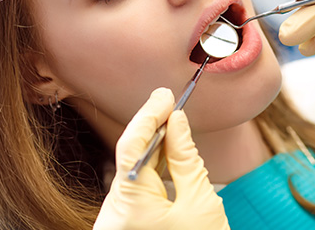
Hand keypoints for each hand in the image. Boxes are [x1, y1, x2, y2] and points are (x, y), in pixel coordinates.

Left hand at [94, 88, 229, 229]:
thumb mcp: (201, 202)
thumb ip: (186, 159)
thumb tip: (177, 122)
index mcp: (131, 206)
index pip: (131, 146)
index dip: (148, 116)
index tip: (165, 97)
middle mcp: (113, 214)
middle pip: (130, 158)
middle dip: (153, 130)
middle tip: (172, 104)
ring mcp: (116, 221)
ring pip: (132, 173)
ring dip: (154, 149)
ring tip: (174, 125)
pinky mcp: (124, 225)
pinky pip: (134, 190)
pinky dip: (151, 171)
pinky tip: (167, 154)